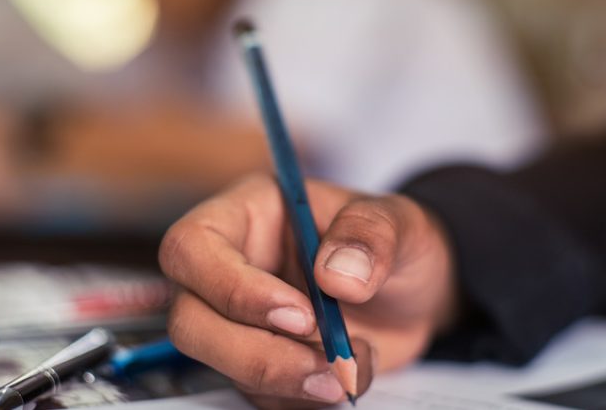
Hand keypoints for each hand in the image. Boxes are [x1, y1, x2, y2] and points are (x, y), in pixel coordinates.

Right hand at [159, 174, 456, 407]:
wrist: (416, 294)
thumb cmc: (394, 242)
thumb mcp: (399, 221)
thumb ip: (371, 234)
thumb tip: (336, 275)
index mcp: (245, 214)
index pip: (192, 248)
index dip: (231, 287)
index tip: (298, 314)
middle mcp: (228, 268)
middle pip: (189, 320)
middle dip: (254, 353)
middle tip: (323, 360)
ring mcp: (238, 321)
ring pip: (219, 365)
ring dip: (286, 379)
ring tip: (351, 365)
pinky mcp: (258, 362)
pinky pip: (257, 394)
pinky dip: (304, 397)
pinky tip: (350, 372)